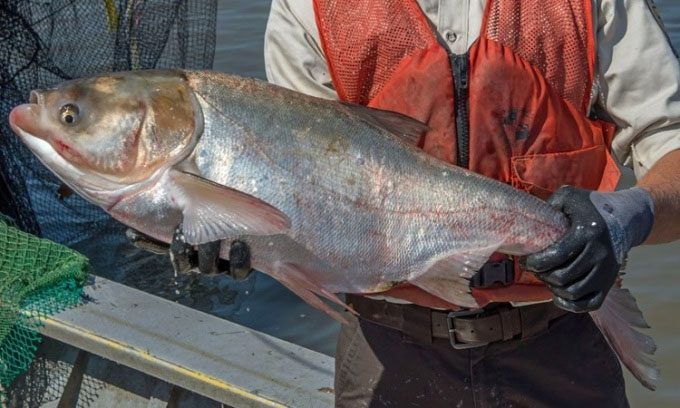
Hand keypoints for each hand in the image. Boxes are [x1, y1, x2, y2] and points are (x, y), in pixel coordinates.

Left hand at [524, 186, 653, 311]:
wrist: (625, 218)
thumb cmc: (590, 206)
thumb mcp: (569, 196)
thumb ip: (549, 205)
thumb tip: (528, 221)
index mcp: (587, 233)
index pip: (555, 256)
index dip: (534, 262)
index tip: (525, 261)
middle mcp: (599, 254)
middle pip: (562, 277)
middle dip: (542, 275)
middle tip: (535, 268)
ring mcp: (606, 271)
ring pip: (573, 292)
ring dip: (554, 288)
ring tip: (546, 277)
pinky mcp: (609, 283)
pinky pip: (589, 304)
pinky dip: (570, 304)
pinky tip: (558, 294)